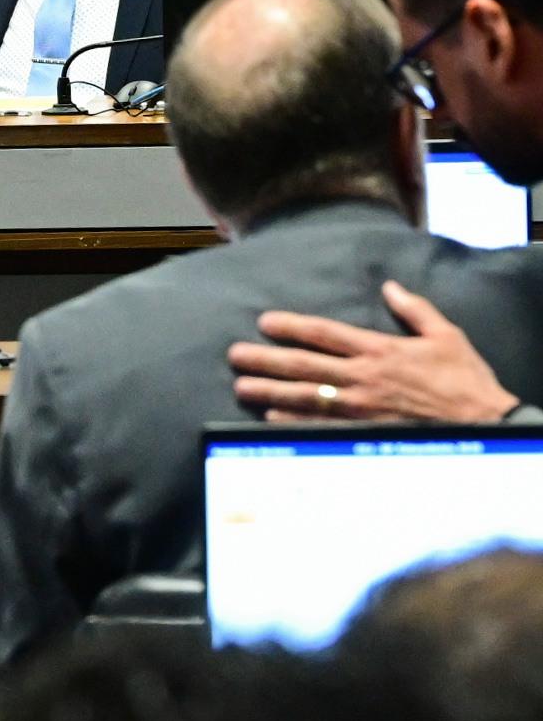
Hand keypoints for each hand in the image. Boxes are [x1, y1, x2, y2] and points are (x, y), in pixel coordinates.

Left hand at [229, 281, 518, 422]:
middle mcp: (363, 378)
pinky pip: (321, 428)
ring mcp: (361, 409)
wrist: (485, 426)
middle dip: (265, 359)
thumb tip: (391, 286)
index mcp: (378, 351)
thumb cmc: (465, 381)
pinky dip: (294, 422)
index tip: (264, 322)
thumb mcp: (445, 336)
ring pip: (305, 397)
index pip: (324, 333)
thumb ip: (415, 310)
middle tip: (235, 356)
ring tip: (241, 386)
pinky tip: (270, 417)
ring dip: (270, 391)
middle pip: (303, 365)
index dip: (291, 326)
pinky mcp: (365, 434)